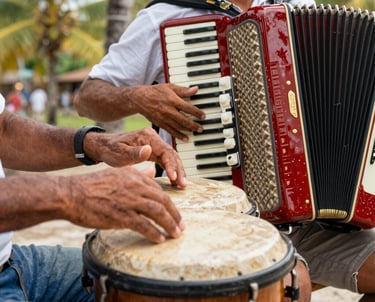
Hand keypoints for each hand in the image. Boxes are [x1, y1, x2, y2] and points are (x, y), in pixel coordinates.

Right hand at [64, 166, 184, 242]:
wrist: (70, 194)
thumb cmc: (91, 186)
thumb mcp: (117, 173)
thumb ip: (136, 173)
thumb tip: (151, 171)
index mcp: (135, 177)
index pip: (159, 191)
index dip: (169, 203)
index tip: (174, 213)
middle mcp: (135, 187)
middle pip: (163, 201)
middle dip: (175, 215)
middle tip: (181, 226)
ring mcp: (129, 201)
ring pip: (157, 213)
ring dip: (169, 225)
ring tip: (175, 234)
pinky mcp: (121, 216)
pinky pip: (144, 225)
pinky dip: (154, 233)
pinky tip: (159, 239)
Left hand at [84, 128, 185, 186]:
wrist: (102, 147)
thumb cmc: (110, 150)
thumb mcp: (120, 153)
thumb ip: (134, 153)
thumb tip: (148, 150)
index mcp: (147, 136)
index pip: (165, 151)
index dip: (171, 165)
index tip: (174, 178)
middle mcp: (153, 139)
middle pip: (171, 154)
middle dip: (178, 169)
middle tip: (182, 184)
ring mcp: (154, 145)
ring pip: (171, 157)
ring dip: (177, 170)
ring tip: (182, 184)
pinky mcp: (153, 151)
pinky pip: (165, 160)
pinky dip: (171, 170)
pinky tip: (174, 180)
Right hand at [130, 83, 205, 140]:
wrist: (140, 99)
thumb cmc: (155, 92)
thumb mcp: (170, 87)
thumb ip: (183, 90)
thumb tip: (195, 89)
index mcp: (172, 100)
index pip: (188, 108)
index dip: (197, 113)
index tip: (203, 116)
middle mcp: (168, 111)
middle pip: (184, 120)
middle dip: (194, 125)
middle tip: (201, 128)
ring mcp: (164, 118)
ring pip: (178, 127)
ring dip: (188, 130)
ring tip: (196, 131)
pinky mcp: (160, 124)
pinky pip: (171, 131)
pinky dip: (179, 135)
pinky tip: (185, 138)